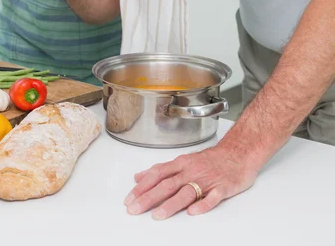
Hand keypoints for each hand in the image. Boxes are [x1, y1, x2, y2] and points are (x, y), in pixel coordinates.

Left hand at [124, 143, 257, 219]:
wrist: (239, 153)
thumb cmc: (210, 159)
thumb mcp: (183, 161)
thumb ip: (161, 170)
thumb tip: (139, 177)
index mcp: (181, 164)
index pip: (157, 174)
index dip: (142, 186)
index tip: (129, 198)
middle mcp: (191, 171)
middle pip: (167, 184)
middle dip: (149, 197)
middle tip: (134, 209)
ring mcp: (207, 180)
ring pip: (187, 192)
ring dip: (171, 204)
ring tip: (157, 215)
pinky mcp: (223, 188)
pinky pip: (212, 197)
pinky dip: (202, 205)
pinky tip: (193, 212)